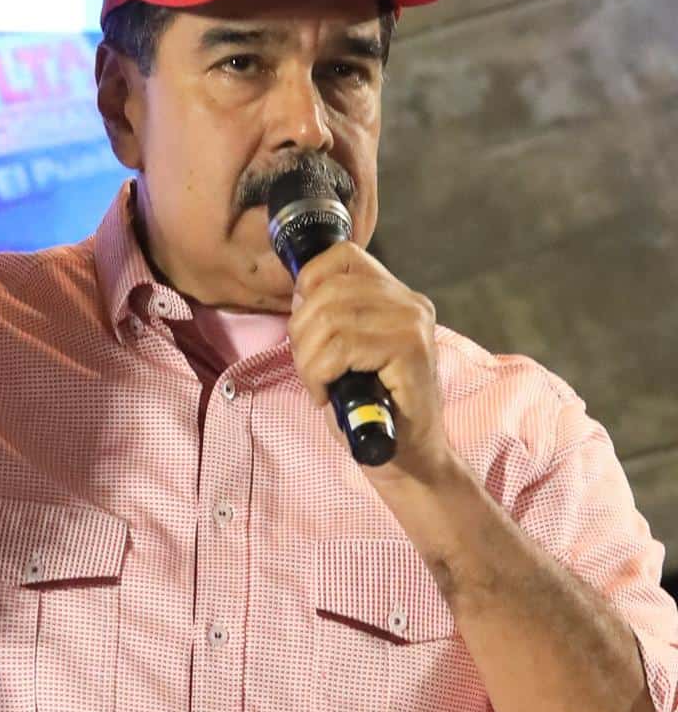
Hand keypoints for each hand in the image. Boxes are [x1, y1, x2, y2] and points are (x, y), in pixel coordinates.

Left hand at [287, 243, 452, 486]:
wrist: (407, 455)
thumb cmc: (369, 405)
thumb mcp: (346, 350)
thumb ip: (331, 316)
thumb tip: (297, 294)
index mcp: (397, 296)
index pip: (342, 256)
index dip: (310, 279)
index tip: (303, 320)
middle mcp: (411, 302)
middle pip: (327, 291)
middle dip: (301, 332)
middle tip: (307, 367)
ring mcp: (413, 325)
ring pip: (329, 320)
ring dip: (307, 359)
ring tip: (317, 383)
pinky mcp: (410, 351)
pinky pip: (340, 349)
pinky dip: (319, 374)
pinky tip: (326, 394)